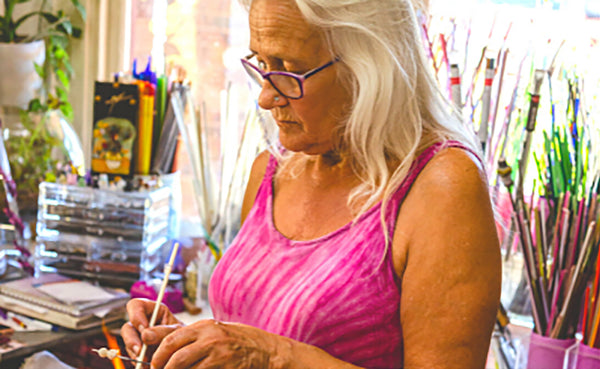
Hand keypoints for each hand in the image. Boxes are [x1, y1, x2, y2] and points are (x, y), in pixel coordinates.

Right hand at [120, 298, 183, 360]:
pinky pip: (133, 358)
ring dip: (136, 354)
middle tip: (140, 352)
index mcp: (154, 312)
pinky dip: (139, 363)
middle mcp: (143, 324)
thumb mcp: (179, 331)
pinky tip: (148, 365)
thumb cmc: (186, 337)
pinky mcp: (139, 353)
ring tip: (147, 362)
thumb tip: (144, 335)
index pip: (136, 305)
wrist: (188, 352)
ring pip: (128, 344)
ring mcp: (139, 339)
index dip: (135, 315)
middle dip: (131, 340)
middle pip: (127, 328)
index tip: (143, 328)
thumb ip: (163, 331)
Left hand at [150, 319, 291, 368]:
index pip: (171, 340)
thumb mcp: (212, 332)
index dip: (158, 356)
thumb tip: (157, 339)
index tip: (153, 365)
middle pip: (176, 358)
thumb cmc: (234, 340)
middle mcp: (210, 338)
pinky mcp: (226, 366)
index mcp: (204, 326)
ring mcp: (219, 354)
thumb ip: (190, 337)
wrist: (264, 349)